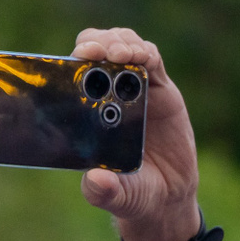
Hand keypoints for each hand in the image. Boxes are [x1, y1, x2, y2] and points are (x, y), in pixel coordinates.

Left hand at [73, 28, 200, 240]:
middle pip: (94, 51)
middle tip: (96, 54)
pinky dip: (146, 53)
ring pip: (121, 46)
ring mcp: (132, 87)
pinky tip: (144, 57)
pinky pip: (152, 60)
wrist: (169, 196)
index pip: (71, 76)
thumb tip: (95, 181)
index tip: (74, 62)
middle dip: (94, 45)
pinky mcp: (159, 87)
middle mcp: (105, 94)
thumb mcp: (119, 197)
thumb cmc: (134, 193)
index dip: (70, 64)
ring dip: (119, 43)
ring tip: (124, 55)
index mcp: (85, 113)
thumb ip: (105, 192)